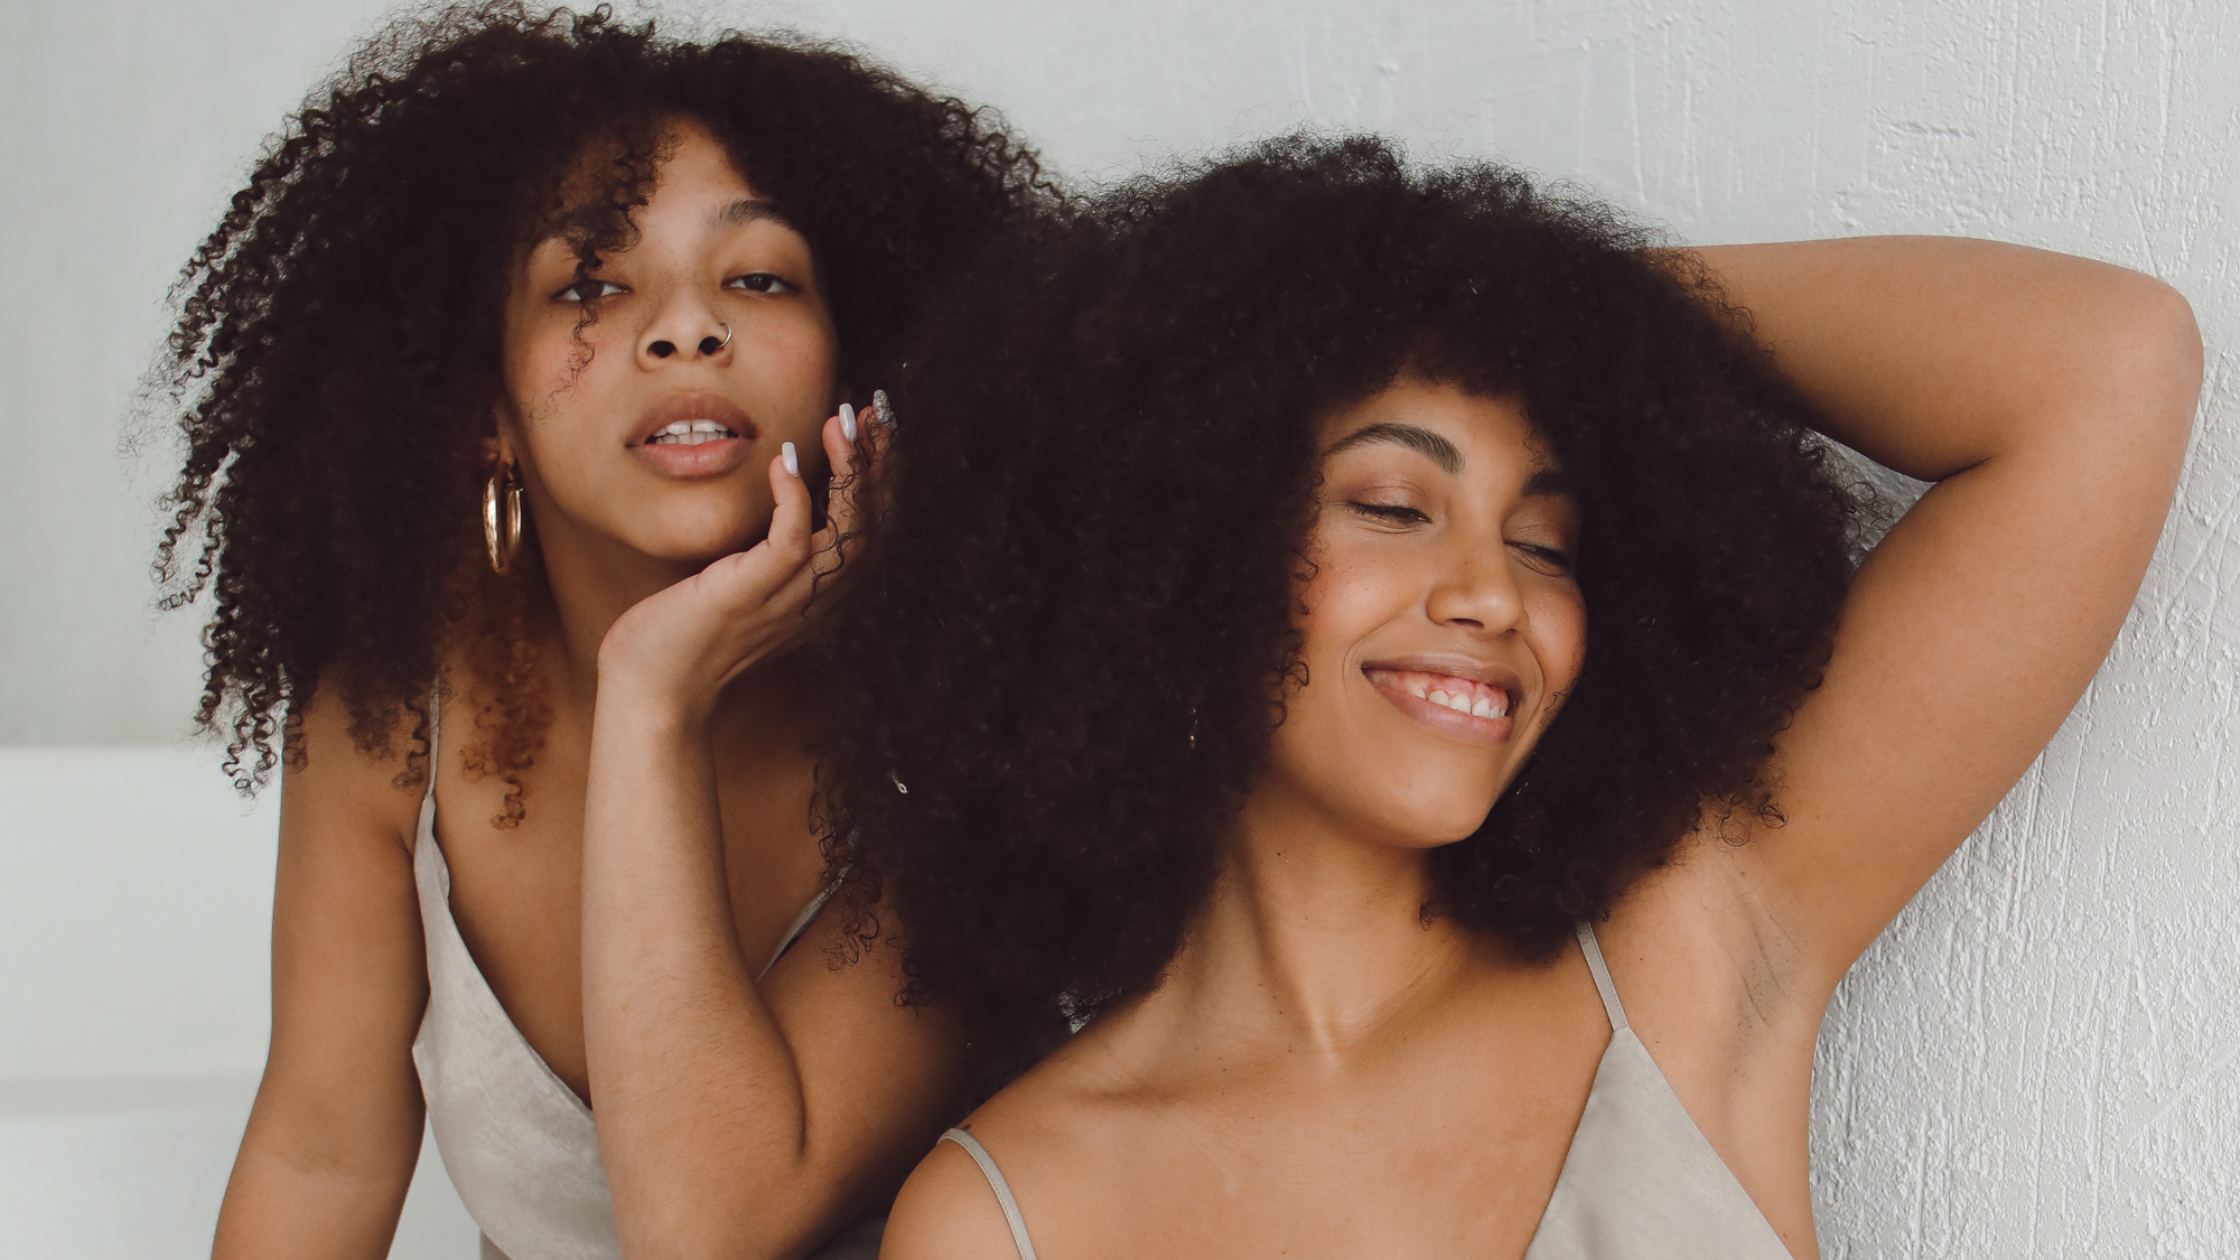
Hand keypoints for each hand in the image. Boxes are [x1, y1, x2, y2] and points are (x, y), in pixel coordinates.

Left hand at [597, 399, 883, 722]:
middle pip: (877, 527)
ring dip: (852, 473)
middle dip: (882, 463)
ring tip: (841, 422)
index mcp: (823, 595)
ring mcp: (787, 600)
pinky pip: (790, 545)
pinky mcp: (750, 595)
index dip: (883, 475)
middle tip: (874, 409)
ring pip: (848, 534)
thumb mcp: (741, 581)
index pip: (876, 529)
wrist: (653, 689)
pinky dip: (795, 499)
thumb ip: (768, 549)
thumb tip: (778, 491)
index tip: (873, 424)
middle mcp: (818, 599)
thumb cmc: (686, 633)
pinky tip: (786, 459)